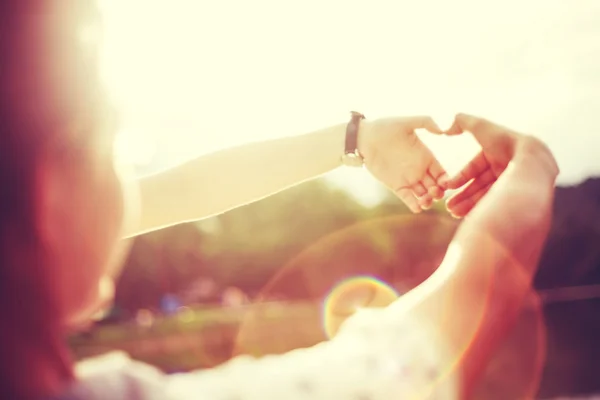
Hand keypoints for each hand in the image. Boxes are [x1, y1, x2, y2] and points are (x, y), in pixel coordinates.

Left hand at [359, 116, 448, 212]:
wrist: (364, 138)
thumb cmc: (385, 127)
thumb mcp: (406, 122)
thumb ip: (426, 122)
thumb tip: (442, 130)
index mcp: (426, 156)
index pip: (442, 173)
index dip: (446, 180)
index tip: (445, 184)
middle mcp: (419, 170)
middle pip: (435, 187)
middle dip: (438, 193)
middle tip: (434, 193)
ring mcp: (408, 179)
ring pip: (423, 195)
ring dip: (427, 201)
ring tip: (425, 201)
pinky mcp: (395, 185)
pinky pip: (407, 197)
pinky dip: (413, 204)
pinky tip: (417, 208)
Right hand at [443, 113, 558, 217]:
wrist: (531, 160)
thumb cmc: (505, 142)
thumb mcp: (480, 127)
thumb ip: (462, 122)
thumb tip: (446, 126)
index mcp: (496, 154)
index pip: (474, 169)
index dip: (459, 178)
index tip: (446, 187)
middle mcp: (505, 169)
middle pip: (479, 185)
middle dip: (462, 195)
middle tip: (448, 206)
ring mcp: (512, 183)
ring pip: (486, 196)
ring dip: (469, 204)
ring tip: (454, 213)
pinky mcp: (517, 196)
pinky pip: (497, 204)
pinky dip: (482, 209)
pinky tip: (468, 216)